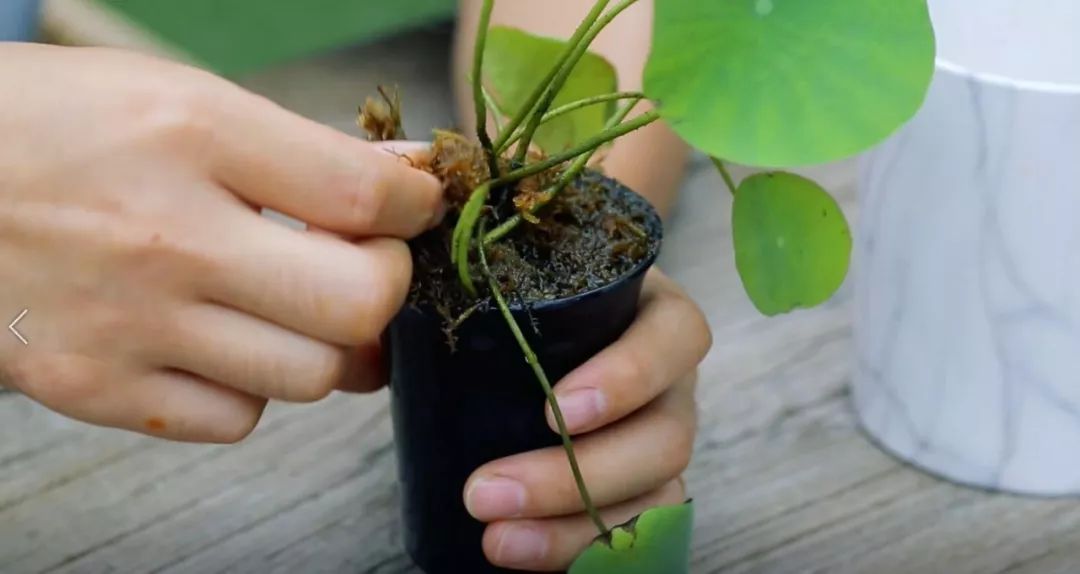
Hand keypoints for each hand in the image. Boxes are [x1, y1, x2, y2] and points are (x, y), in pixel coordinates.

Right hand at [0, 44, 441, 441]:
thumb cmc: (55, 126)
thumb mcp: (178, 99)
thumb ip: (303, 146)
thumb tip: (412, 176)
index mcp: (191, 136)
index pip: (362, 196)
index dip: (416, 207)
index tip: (415, 208)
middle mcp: (164, 237)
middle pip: (357, 305)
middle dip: (389, 287)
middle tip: (369, 267)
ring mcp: (128, 323)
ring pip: (309, 375)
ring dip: (326, 343)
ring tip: (295, 306)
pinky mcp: (95, 387)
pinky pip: (235, 419)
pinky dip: (253, 388)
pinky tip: (224, 342)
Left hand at [462, 269, 710, 569]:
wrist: (523, 342)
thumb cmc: (521, 304)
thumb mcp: (507, 280)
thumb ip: (460, 279)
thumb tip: (380, 323)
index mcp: (652, 313)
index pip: (675, 336)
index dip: (629, 376)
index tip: (554, 410)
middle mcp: (671, 382)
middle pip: (665, 436)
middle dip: (577, 475)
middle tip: (486, 492)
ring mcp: (663, 441)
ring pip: (656, 496)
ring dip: (574, 528)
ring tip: (495, 540)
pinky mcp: (645, 492)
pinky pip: (636, 536)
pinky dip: (581, 551)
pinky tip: (523, 553)